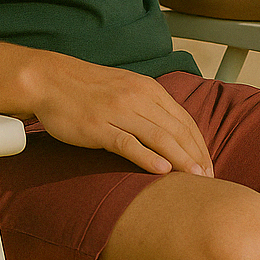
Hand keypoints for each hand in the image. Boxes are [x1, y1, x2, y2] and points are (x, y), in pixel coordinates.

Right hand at [23, 52, 214, 176]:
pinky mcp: (98, 126)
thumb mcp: (125, 89)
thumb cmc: (86, 89)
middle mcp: (137, 98)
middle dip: (197, 156)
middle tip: (210, 179)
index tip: (209, 165)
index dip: (200, 144)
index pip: (184, 119)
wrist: (49, 80)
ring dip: (181, 159)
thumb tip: (171, 132)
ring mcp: (118, 111)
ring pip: (159, 137)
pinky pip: (128, 143)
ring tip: (196, 179)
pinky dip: (148, 158)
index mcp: (148, 89)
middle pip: (177, 130)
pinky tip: (162, 171)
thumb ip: (148, 106)